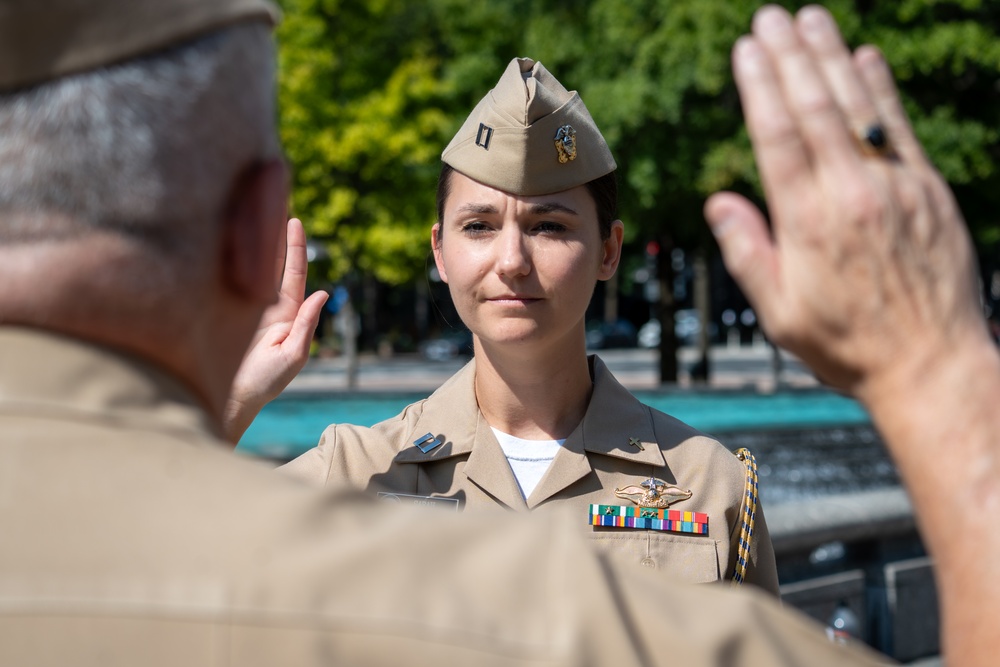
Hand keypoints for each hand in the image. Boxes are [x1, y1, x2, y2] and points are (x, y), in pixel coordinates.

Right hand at [223, 218, 327, 442]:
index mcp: (286, 313)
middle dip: (271, 235)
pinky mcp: (220, 310)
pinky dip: (225, 261)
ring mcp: (241, 306)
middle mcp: (264, 304)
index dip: (295, 247)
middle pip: (270, 263)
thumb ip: (306, 325)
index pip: (293, 273)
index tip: (293, 220)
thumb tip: (321, 293)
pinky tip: (222, 239)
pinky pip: (224, 281)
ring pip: (247, 268)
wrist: (229, 399)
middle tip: (270, 201)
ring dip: (249, 243)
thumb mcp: (293, 356)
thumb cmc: (265, 383)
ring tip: (249, 211)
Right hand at [704, 4, 988, 401]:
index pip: (778, 135)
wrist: (931, 364)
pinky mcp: (930, 191)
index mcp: (809, 220)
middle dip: (791, 56)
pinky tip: (867, 57)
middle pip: (817, 107)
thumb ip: (749, 251)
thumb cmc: (847, 345)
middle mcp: (853, 192)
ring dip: (833, 57)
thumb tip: (720, 201)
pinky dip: (882, 88)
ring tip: (812, 19)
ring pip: (860, 107)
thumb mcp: (780, 311)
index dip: (761, 85)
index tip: (748, 48)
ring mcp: (897, 187)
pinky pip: (902, 127)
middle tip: (770, 17)